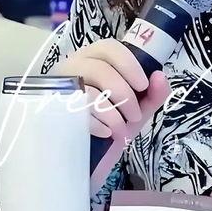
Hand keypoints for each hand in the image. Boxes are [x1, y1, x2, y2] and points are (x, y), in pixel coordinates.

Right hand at [52, 38, 170, 137]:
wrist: (88, 163)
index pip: (109, 48)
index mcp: (94, 61)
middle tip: (134, 116)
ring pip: (89, 91)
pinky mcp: (51, 112)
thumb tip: (160, 76)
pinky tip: (105, 134)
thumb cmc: (112, 127)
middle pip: (100, 68)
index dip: (129, 64)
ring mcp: (59, 90)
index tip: (143, 85)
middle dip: (124, 94)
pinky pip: (76, 112)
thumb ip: (153, 94)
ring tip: (120, 130)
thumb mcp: (138, 110)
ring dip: (113, 113)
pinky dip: (97, 124)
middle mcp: (73, 68)